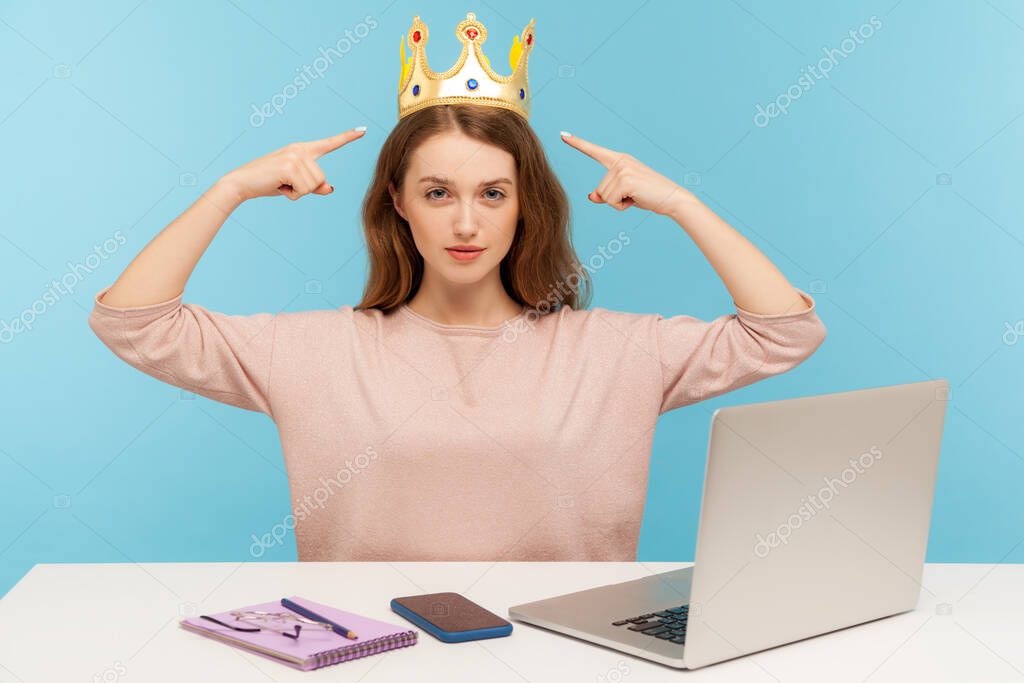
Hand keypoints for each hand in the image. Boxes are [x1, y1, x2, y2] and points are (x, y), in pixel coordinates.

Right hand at [218, 127, 365, 201]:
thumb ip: (313, 186)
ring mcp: (296, 156)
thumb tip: (330, 188)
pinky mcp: (290, 165)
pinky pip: (304, 190)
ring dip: (297, 192)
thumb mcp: (294, 185)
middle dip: (304, 189)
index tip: (363, 130)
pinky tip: (278, 185)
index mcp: (303, 150)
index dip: (347, 138)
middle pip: (321, 179)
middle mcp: (301, 149)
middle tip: (284, 184)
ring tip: (281, 184)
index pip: (329, 144)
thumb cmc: (268, 183)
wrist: (242, 183)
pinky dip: (292, 194)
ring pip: (314, 186)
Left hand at [560, 132, 687, 213]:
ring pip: (604, 196)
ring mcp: (623, 168)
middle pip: (599, 190)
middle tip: (634, 195)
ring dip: (619, 203)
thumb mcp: (623, 194)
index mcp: (619, 160)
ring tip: (636, 196)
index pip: (594, 151)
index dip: (577, 144)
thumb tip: (591, 196)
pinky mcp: (626, 179)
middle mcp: (620, 161)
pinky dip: (622, 206)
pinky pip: (611, 201)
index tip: (562, 135)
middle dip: (614, 200)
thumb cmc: (648, 196)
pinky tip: (636, 199)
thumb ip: (605, 194)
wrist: (671, 198)